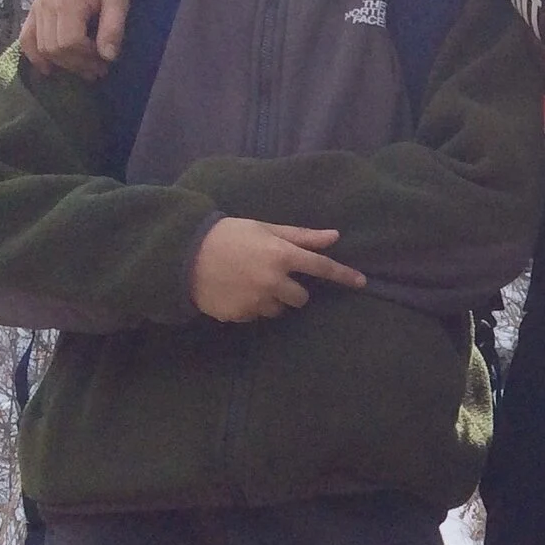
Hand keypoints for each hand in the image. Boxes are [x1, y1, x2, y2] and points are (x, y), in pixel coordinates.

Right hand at [20, 0, 129, 79]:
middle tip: (98, 70)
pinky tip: (49, 70)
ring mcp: (35, 11)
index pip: (70, 41)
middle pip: (54, 48)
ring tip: (84, 69)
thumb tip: (108, 57)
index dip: (87, 56)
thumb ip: (114, 28)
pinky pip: (25, 40)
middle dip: (77, 64)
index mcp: (68, 3)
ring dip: (63, 64)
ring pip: (41, 48)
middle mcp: (46, 8)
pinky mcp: (30, 15)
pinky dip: (35, 57)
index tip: (104, 59)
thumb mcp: (117, 2)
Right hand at [190, 219, 365, 320]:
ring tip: (248, 282)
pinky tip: (235, 291)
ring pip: (279, 310)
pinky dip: (251, 307)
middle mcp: (273, 281)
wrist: (181, 254)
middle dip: (291, 290)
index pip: (321, 268)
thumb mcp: (264, 229)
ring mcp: (256, 300)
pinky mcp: (240, 315)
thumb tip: (334, 237)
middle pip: (302, 298)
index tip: (362, 282)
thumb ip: (300, 236)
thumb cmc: (227, 235)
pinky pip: (257, 315)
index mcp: (281, 255)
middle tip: (270, 275)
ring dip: (271, 300)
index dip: (344, 275)